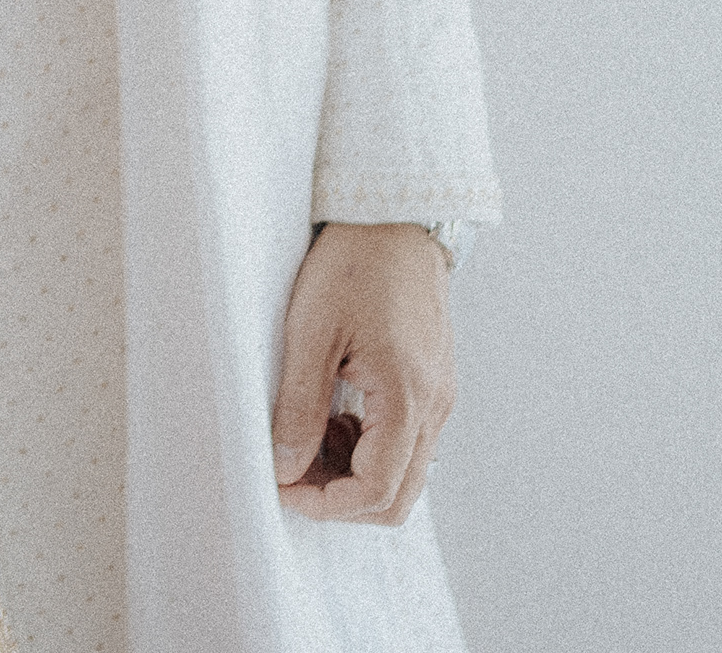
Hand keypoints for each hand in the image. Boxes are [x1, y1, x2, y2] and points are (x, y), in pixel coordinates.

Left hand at [271, 222, 455, 525]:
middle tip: (292, 469)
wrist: (394, 217)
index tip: (282, 484)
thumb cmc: (354, 261)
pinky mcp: (433, 383)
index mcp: (408, 396)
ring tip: (307, 435)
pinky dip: (370, 447)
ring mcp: (439, 396)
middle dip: (340, 497)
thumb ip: (299, 406)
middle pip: (397, 496)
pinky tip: (334, 414)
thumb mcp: (311, 330)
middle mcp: (435, 405)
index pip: (376, 490)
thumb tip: (285, 467)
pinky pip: (409, 441)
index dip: (325, 502)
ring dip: (354, 472)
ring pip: (405, 472)